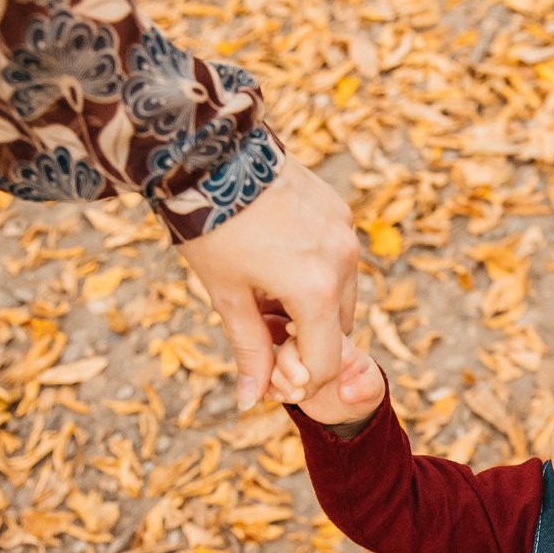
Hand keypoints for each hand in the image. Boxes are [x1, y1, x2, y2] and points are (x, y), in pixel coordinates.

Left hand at [175, 158, 359, 409]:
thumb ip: (249, 350)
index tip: (269, 372)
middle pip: (338, 330)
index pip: (325, 361)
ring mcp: (345, 233)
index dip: (298, 379)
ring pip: (342, 295)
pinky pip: (338, 259)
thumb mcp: (226, 295)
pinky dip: (316, 273)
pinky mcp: (339, 210)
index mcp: (314, 290)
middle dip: (305, 341)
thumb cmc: (211, 228)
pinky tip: (276, 258)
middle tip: (261, 328)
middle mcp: (342, 262)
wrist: (208, 152)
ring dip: (313, 308)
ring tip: (266, 291)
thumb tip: (252, 400)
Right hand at [271, 337, 385, 429]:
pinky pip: (264, 378)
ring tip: (296, 396)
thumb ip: (365, 388)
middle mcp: (308, 345)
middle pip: (288, 343)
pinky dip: (268, 388)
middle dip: (288, 363)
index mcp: (332, 339)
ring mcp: (292, 361)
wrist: (346, 408)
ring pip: (271, 361)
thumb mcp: (373, 390)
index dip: (300, 332)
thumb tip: (346, 393)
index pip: (315, 327)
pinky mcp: (281, 377)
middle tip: (301, 382)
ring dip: (277, 379)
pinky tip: (278, 399)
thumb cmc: (363, 389)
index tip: (295, 338)